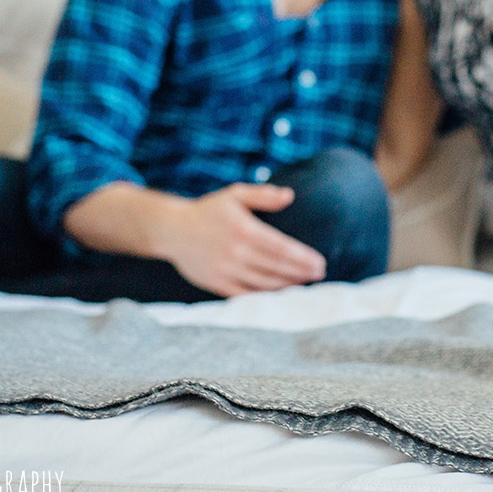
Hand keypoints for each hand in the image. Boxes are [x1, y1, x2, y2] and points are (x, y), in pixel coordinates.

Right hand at [160, 183, 326, 295]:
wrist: (172, 230)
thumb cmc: (209, 211)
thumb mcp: (235, 195)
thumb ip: (263, 196)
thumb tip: (289, 196)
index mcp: (243, 229)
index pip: (281, 248)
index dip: (303, 258)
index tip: (320, 263)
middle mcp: (235, 252)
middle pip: (276, 267)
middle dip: (301, 273)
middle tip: (320, 275)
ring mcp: (225, 270)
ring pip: (263, 283)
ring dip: (287, 286)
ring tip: (305, 285)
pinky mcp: (216, 283)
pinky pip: (245, 294)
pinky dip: (265, 296)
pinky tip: (280, 295)